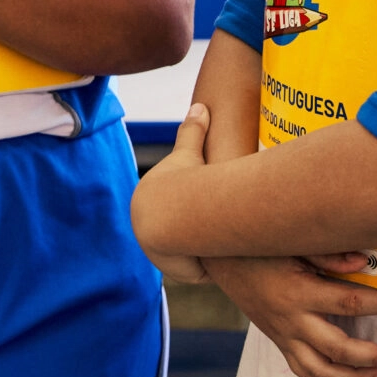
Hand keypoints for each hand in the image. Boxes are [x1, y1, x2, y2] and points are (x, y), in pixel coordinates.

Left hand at [134, 103, 215, 283]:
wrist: (171, 215)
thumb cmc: (180, 181)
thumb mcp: (188, 153)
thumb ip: (192, 132)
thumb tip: (201, 105)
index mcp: (148, 202)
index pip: (172, 207)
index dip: (190, 204)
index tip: (208, 201)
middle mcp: (150, 230)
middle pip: (181, 233)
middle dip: (197, 231)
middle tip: (223, 222)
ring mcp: (162, 253)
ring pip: (192, 252)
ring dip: (207, 248)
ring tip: (228, 237)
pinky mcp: (178, 270)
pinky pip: (201, 269)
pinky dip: (211, 263)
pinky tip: (225, 254)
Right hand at [205, 255, 376, 376]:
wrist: (220, 259)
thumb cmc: (260, 247)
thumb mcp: (293, 243)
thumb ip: (329, 255)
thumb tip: (365, 262)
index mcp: (298, 291)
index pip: (349, 303)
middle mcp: (291, 320)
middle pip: (340, 349)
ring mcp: (284, 336)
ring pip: (323, 371)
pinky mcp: (279, 343)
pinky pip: (305, 374)